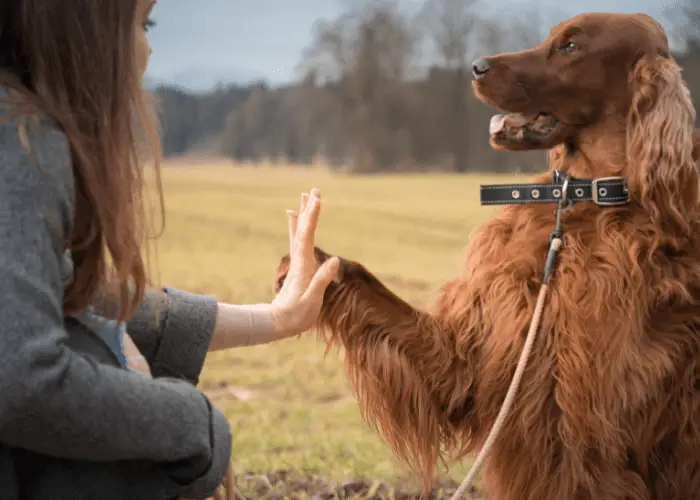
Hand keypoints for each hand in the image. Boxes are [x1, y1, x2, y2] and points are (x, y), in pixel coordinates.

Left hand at [270, 188, 339, 337]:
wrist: (276, 324)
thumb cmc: (296, 316)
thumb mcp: (311, 302)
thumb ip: (322, 280)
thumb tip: (335, 259)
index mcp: (304, 266)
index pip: (307, 236)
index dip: (312, 217)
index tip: (317, 199)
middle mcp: (299, 260)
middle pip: (302, 229)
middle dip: (309, 209)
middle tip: (313, 189)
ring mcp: (297, 262)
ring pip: (299, 232)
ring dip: (303, 214)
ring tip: (305, 196)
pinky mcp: (298, 266)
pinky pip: (297, 240)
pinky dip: (295, 226)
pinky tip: (292, 216)